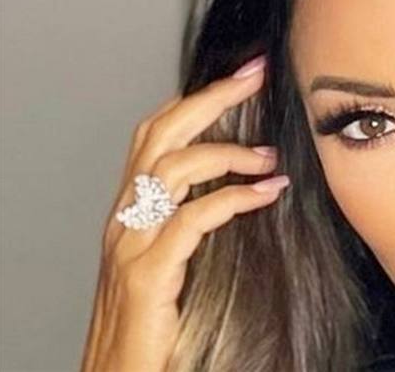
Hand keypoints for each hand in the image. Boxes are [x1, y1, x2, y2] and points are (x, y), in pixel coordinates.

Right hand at [80, 54, 287, 371]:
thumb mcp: (174, 257)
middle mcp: (124, 219)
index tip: (243, 74)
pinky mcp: (147, 277)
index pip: (156, 132)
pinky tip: (267, 193)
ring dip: (228, 152)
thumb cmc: (153, 321)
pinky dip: (233, 199)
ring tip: (270, 155)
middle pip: (161, 134)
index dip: (197, 97)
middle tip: (256, 75)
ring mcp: (131, 245)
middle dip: (211, 98)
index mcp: (131, 209)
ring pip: (172, 169)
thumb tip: (249, 180)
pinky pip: (191, 221)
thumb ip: (195, 217)